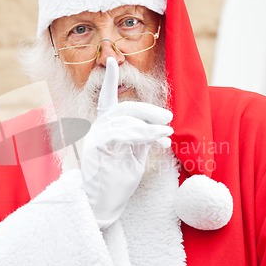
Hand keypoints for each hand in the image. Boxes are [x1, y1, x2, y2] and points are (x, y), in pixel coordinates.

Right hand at [81, 57, 172, 229]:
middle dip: (148, 109)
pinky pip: (124, 134)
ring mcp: (96, 138)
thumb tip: (163, 130)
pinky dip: (146, 133)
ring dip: (150, 123)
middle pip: (124, 108)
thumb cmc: (117, 183)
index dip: (109, 80)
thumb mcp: (134, 157)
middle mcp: (98, 129)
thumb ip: (143, 140)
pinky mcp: (100, 148)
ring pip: (125, 118)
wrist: (102, 205)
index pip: (107, 101)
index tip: (112, 60)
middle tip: (169, 116)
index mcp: (105, 129)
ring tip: (167, 130)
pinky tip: (161, 136)